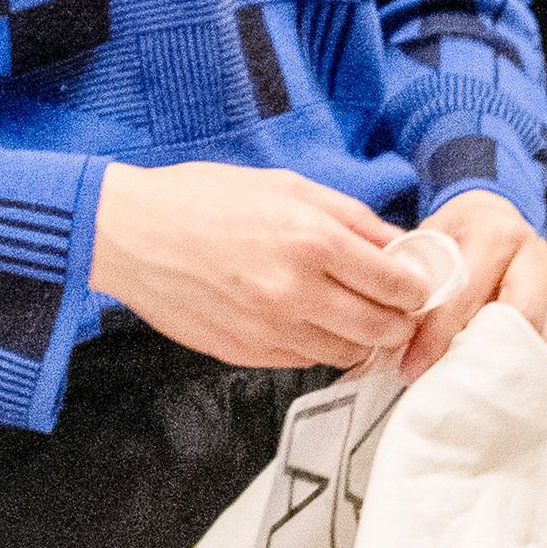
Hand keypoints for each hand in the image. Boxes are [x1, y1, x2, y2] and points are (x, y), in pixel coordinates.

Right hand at [90, 162, 429, 370]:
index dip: (415, 288)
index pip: (397, 285)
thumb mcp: (287, 186)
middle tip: (394, 310)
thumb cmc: (205, 199)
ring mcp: (270, 329)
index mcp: (313, 240)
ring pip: (346, 353)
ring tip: (351, 317)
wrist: (131, 233)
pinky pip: (304, 361)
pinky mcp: (246, 353)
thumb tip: (399, 245)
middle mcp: (297, 291)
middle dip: (398, 322)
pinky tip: (309, 323)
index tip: (412, 284)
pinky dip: (317, 347)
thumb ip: (351, 218)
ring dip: (359, 339)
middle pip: (382, 329)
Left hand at [396, 192, 546, 387]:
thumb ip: (415, 275)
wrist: (495, 217)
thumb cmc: (460, 234)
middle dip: (481, 356)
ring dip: (513, 372)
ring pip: (545, 340)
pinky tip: (528, 398)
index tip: (413, 367)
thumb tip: (393, 324)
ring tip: (478, 395)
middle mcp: (536, 258)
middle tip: (450, 382)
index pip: (468, 293)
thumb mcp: (430, 239)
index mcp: (497, 235)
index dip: (438, 335)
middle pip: (519, 318)